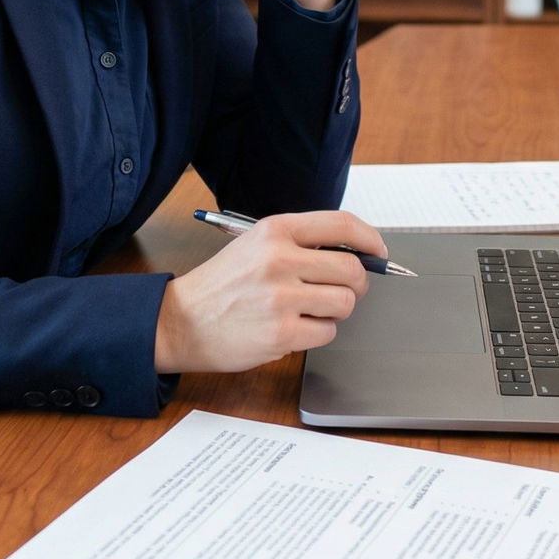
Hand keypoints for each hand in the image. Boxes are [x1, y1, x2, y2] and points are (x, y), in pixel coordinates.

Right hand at [153, 211, 385, 373]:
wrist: (180, 321)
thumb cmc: (221, 285)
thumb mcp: (255, 245)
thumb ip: (301, 243)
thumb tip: (355, 254)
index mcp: (275, 230)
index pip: (342, 225)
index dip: (369, 239)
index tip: (378, 252)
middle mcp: (280, 259)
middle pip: (352, 270)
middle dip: (357, 284)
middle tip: (343, 290)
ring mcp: (281, 297)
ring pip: (344, 303)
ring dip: (334, 311)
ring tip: (308, 310)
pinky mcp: (282, 332)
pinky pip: (327, 332)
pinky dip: (317, 333)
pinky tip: (293, 328)